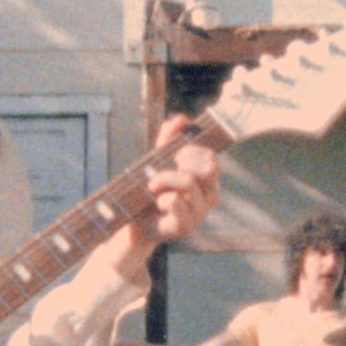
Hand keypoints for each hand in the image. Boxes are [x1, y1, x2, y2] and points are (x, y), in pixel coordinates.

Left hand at [124, 115, 220, 256]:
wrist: (134, 222)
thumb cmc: (149, 191)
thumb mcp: (156, 161)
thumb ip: (168, 139)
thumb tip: (181, 118)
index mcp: (207, 180)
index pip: (210, 157)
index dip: (190, 151)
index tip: (173, 157)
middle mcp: (209, 196)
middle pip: (208, 168)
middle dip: (181, 163)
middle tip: (162, 171)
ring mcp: (200, 213)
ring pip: (188, 182)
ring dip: (164, 179)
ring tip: (152, 186)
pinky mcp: (186, 227)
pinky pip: (176, 201)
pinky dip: (161, 198)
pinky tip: (157, 204)